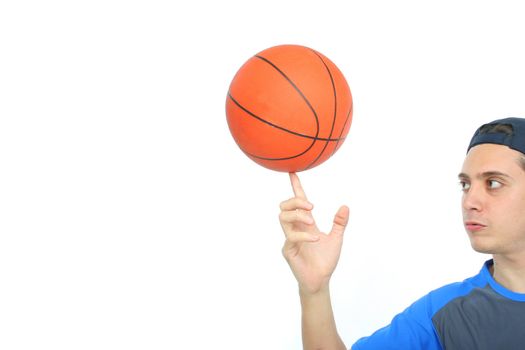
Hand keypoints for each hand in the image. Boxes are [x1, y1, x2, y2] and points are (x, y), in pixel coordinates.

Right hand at [279, 173, 349, 294]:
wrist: (321, 280)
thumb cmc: (325, 260)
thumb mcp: (336, 239)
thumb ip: (339, 223)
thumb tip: (345, 206)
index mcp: (305, 224)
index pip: (298, 202)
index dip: (295, 187)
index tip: (293, 173)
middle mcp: (295, 228)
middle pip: (285, 206)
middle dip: (295, 200)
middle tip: (312, 206)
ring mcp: (290, 238)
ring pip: (282, 218)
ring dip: (297, 215)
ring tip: (312, 219)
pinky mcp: (288, 250)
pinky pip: (291, 236)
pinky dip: (304, 235)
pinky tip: (316, 238)